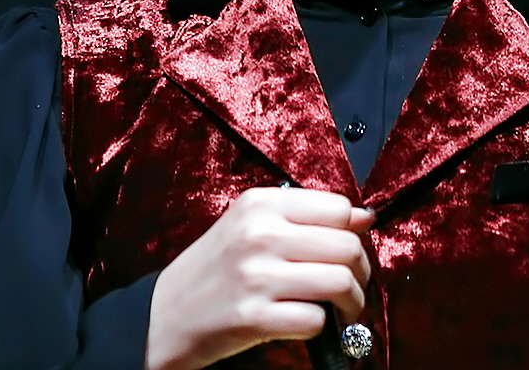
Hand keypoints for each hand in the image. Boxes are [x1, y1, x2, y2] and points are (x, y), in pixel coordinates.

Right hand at [145, 187, 373, 369]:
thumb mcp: (252, 225)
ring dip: (352, 301)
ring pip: (339, 282)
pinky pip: (316, 319)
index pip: (338, 207)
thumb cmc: (216, 267)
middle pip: (346, 245)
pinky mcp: (253, 317)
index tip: (351, 247)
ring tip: (343, 307)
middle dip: (361, 271)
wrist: (163, 314)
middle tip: (354, 284)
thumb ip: (305, 217)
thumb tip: (365, 217)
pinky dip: (323, 325)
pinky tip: (311, 322)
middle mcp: (260, 233)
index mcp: (261, 203)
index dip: (354, 231)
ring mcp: (256, 275)